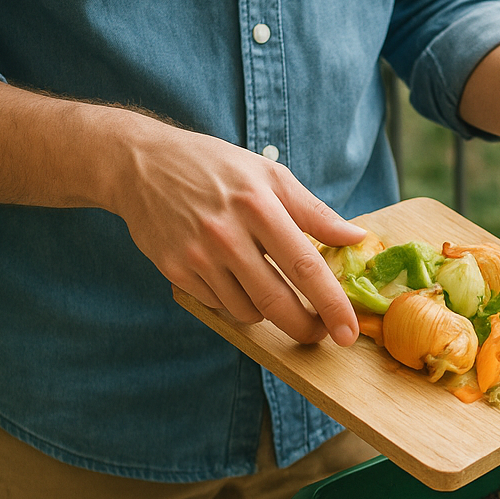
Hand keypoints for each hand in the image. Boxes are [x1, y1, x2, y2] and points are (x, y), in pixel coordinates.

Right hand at [111, 120, 365, 345]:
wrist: (142, 165)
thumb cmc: (217, 168)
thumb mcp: (270, 175)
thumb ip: (315, 211)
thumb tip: (356, 237)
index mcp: (259, 206)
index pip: (305, 266)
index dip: (332, 305)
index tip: (349, 332)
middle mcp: (227, 235)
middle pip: (276, 302)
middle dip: (305, 328)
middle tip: (321, 333)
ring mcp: (198, 256)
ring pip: (247, 311)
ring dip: (267, 310)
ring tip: (266, 282)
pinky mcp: (175, 271)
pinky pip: (219, 306)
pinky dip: (234, 301)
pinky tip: (231, 276)